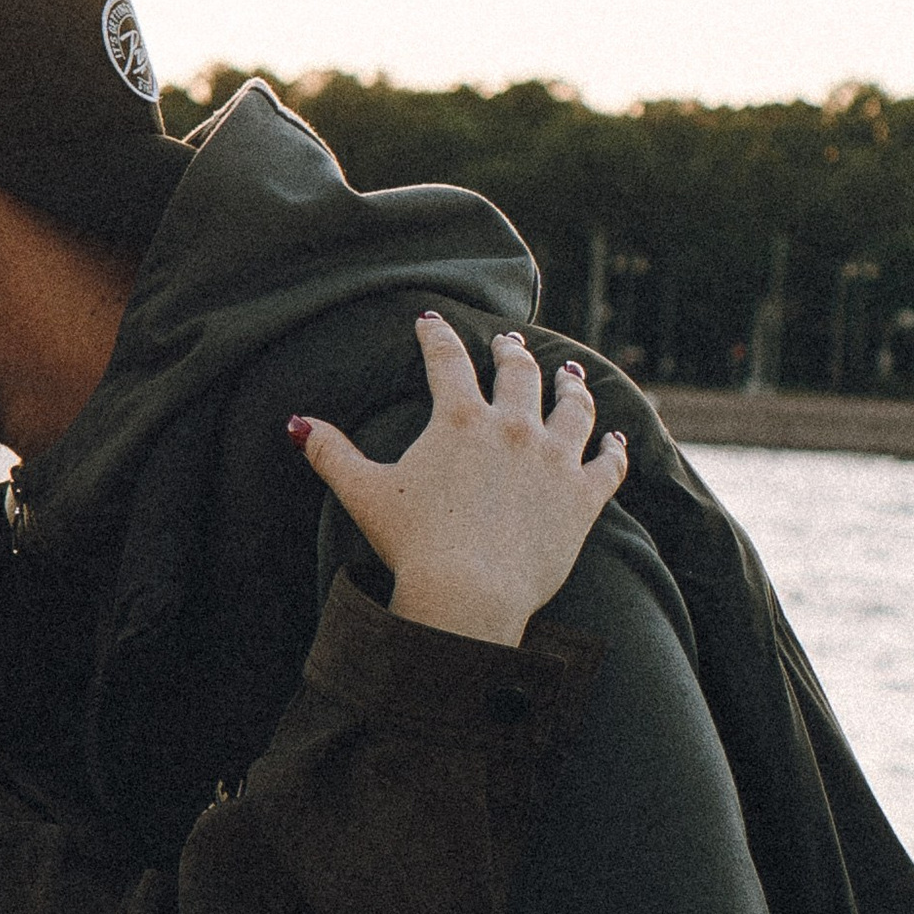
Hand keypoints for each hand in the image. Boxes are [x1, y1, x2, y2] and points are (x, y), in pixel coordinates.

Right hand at [292, 314, 625, 645]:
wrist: (469, 593)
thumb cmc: (414, 544)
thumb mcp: (365, 493)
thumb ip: (332, 454)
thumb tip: (297, 424)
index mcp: (460, 420)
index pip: (446, 360)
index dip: (436, 335)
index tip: (430, 320)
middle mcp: (512, 427)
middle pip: (518, 373)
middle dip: (510, 352)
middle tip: (508, 344)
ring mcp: (554, 459)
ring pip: (572, 408)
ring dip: (571, 387)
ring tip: (570, 376)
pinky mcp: (583, 497)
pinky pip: (609, 464)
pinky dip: (614, 449)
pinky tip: (616, 439)